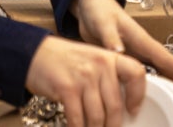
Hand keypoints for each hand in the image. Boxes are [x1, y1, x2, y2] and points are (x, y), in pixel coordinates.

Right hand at [26, 34, 145, 126]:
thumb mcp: (91, 60)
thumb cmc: (64, 60)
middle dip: (112, 125)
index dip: (138, 95)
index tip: (133, 110)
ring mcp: (83, 76)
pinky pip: (78, 118)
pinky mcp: (66, 88)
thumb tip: (123, 106)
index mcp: (109, 57)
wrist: (34, 53)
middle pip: (115, 105)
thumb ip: (107, 76)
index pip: (136, 74)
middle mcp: (99, 64)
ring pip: (97, 117)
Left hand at [70, 0, 172, 91]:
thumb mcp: (103, 23)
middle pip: (168, 66)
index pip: (165, 58)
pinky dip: (155, 82)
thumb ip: (110, 37)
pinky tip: (158, 92)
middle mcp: (143, 48)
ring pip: (159, 70)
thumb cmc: (99, 12)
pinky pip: (145, 73)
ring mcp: (137, 53)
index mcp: (141, 40)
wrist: (91, 6)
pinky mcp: (128, 58)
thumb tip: (118, 51)